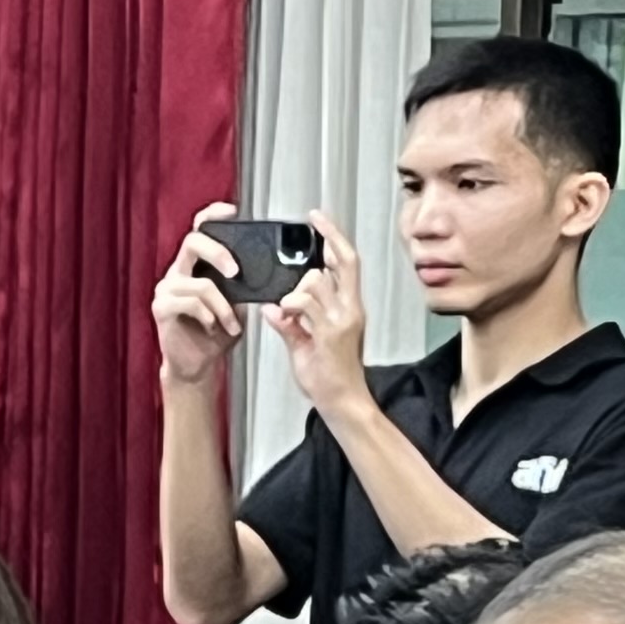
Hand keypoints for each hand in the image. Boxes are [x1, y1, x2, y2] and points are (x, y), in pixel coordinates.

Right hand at [151, 201, 249, 389]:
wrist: (198, 366)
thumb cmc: (216, 335)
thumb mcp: (236, 304)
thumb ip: (242, 284)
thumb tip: (264, 267)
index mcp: (194, 265)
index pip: (199, 228)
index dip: (213, 214)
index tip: (232, 211)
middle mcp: (177, 272)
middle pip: (193, 242)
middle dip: (219, 253)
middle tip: (237, 273)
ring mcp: (166, 289)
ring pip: (200, 283)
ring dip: (222, 307)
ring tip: (231, 324)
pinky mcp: (161, 308)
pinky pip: (190, 303)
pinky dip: (208, 316)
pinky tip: (212, 328)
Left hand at [269, 213, 373, 416]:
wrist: (342, 403)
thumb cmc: (329, 378)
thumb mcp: (307, 345)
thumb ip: (291, 325)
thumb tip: (273, 309)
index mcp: (350, 308)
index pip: (348, 264)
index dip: (335, 238)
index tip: (320, 220)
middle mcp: (350, 309)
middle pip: (342, 263)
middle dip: (323, 249)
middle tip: (309, 240)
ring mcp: (342, 320)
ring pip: (317, 281)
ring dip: (297, 290)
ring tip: (289, 310)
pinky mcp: (330, 332)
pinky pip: (305, 305)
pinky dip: (290, 305)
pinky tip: (284, 315)